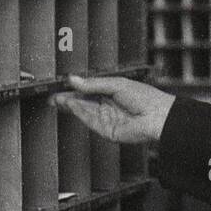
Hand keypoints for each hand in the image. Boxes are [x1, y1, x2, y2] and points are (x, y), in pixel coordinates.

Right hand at [53, 75, 174, 144]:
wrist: (157, 116)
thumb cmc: (145, 97)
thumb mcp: (116, 84)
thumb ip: (93, 84)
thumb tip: (73, 79)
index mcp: (111, 92)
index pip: (87, 91)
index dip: (73, 89)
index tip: (60, 86)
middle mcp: (107, 106)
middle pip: (82, 103)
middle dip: (67, 99)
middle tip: (52, 96)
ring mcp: (106, 119)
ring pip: (84, 112)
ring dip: (71, 106)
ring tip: (58, 99)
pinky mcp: (107, 131)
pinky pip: (90, 122)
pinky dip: (80, 113)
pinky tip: (72, 105)